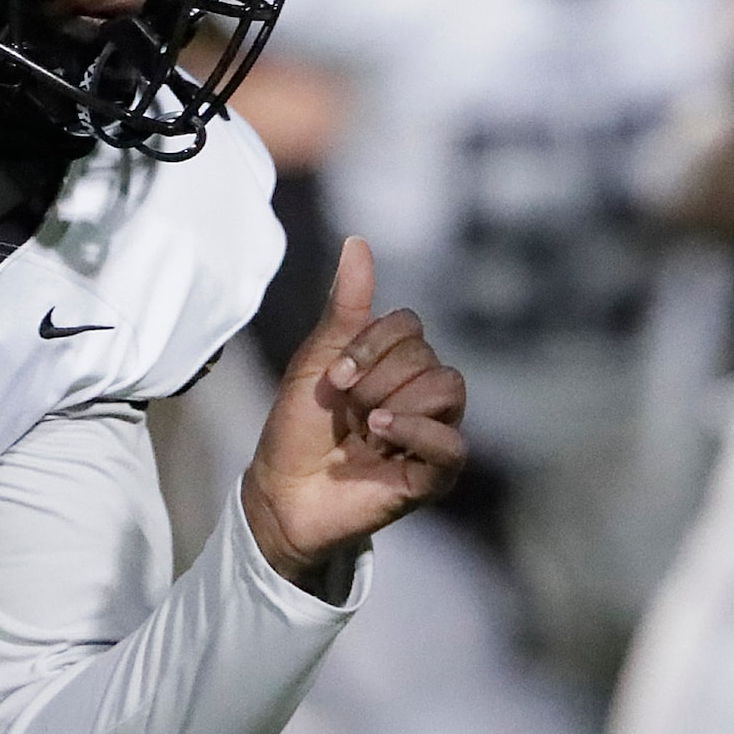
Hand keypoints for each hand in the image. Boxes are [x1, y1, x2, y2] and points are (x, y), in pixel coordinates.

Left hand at [242, 237, 465, 592]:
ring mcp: (430, 432)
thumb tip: (358, 242)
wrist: (281, 492)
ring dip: (396, 400)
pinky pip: (453, 443)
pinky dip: (418, 431)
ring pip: (448, 388)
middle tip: (347, 405)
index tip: (333, 375)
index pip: (410, 325)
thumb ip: (346, 307)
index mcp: (392, 364)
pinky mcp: (434, 474)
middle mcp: (419, 393)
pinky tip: (383, 435)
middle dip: (377, 376)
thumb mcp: (315, 361)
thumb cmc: (297, 427)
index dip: (372, 343)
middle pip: (427, 355)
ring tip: (365, 426)